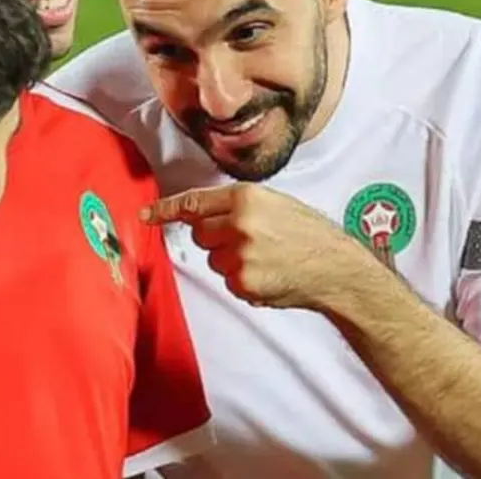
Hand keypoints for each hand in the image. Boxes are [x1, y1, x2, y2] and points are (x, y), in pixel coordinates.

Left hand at [142, 182, 375, 309]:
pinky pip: (228, 282)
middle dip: (216, 238)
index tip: (144, 216)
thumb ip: (237, 205)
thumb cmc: (308, 233)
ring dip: (231, 261)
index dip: (166, 211)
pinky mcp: (244, 282)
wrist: (336, 268)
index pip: (194, 203)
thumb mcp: (273, 203)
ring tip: (265, 258)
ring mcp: (240, 255)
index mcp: (245, 197)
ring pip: (213, 260)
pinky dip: (243, 282)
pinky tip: (268, 275)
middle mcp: (238, 223)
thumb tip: (200, 213)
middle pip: (200, 234)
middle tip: (249, 240)